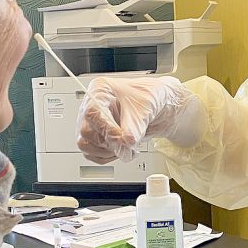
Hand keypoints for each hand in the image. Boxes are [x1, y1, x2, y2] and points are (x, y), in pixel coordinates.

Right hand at [76, 76, 201, 162]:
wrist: (162, 106)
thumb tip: (125, 142)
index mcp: (101, 90)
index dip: (107, 129)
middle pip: (86, 131)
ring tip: (128, 148)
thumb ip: (134, 126)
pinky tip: (123, 151)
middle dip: (109, 142)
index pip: (92, 112)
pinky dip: (107, 157)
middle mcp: (93, 106)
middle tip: (128, 145)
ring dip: (107, 152)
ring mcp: (94, 123)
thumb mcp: (145, 108)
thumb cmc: (152, 96)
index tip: (123, 138)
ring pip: (86, 145)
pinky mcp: (98, 137)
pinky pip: (92, 154)